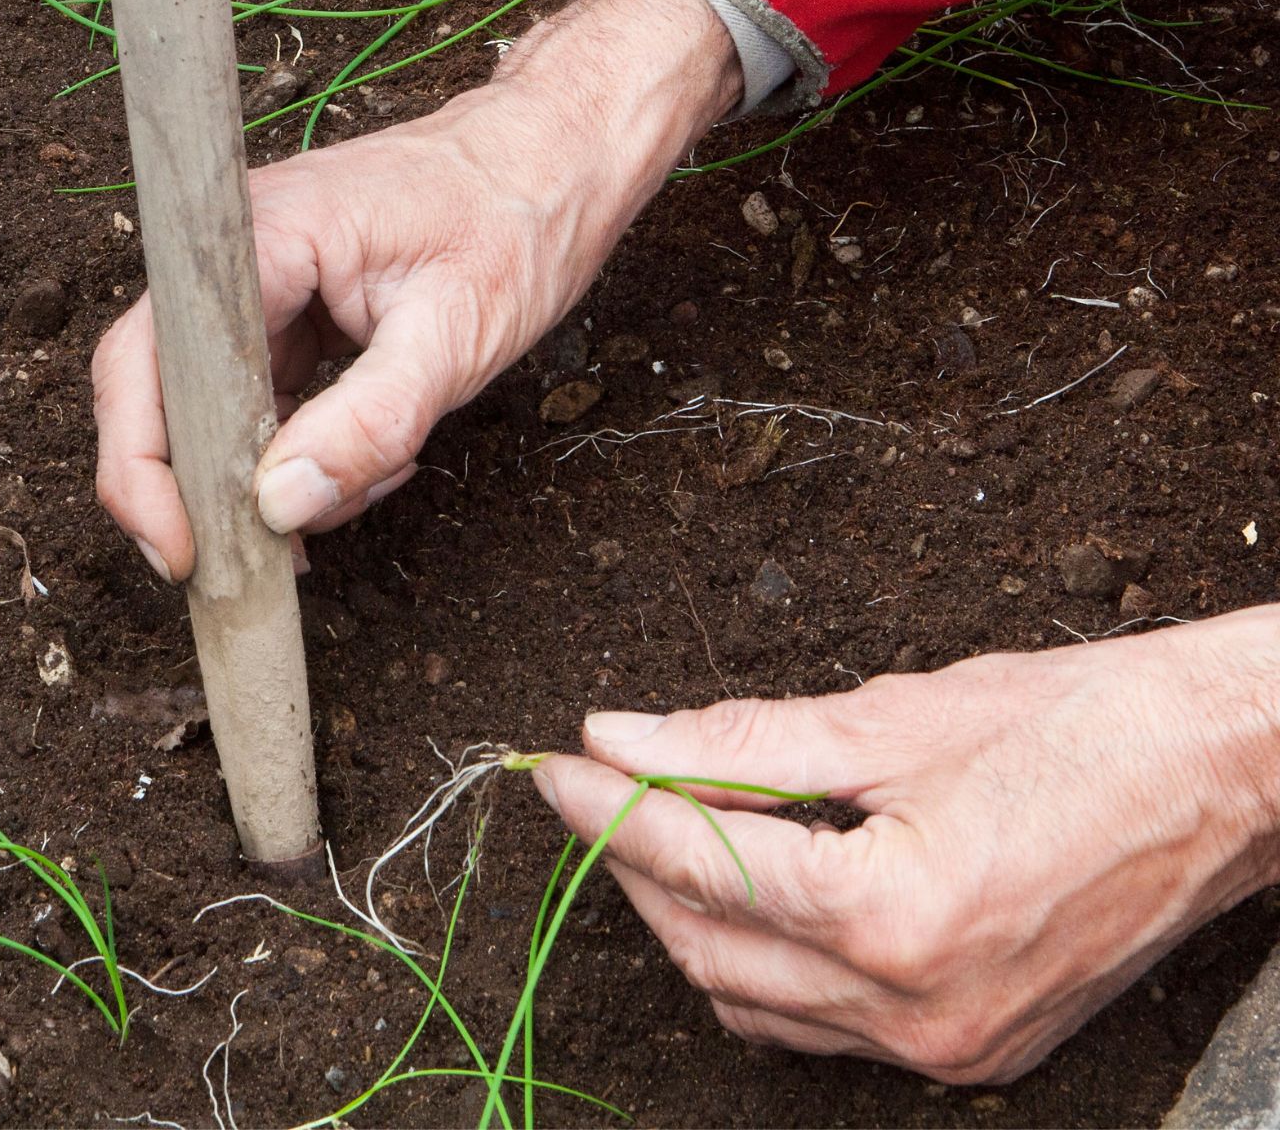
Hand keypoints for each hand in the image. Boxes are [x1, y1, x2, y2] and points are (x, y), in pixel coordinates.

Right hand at [93, 0, 739, 579]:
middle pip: (159, 390)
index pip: (148, 362)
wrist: (554, 157)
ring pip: (212, 405)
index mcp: (260, 237)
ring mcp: (259, 282)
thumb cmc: (516, 220)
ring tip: (364, 487)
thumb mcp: (454, 334)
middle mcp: (237, 253)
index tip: (181, 551)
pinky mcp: (288, 306)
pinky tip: (373, 461)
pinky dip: (300, 446)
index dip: (143, 466)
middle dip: (202, 490)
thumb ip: (367, 422)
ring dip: (265, 475)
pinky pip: (260, 395)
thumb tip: (280, 508)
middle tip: (264, 564)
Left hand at [534, 608, 1279, 1081]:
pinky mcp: (974, 1053)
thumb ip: (738, 738)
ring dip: (691, 918)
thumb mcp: (890, 714)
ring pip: (755, 1002)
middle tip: (595, 786)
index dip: (610, 808)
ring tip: (662, 827)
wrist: (1218, 776)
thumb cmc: (1073, 725)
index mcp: (894, 915)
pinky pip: (823, 1029)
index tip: (554, 763)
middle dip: (635, 865)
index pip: (701, 865)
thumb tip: (620, 736)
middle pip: (711, 948)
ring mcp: (949, 1049)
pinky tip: (753, 890)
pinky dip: (765, 963)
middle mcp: (917, 1008)